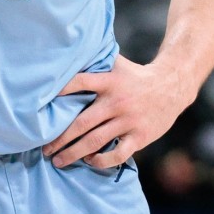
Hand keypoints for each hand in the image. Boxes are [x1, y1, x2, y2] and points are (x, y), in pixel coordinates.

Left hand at [42, 55, 190, 168]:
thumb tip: (70, 52)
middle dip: (60, 138)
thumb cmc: (137, 76)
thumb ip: (96, 62)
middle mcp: (116, 101)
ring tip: (58, 161)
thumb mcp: (117, 64)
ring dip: (74, 153)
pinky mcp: (139, 136)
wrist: (173, 86)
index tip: (40, 105)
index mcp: (109, 81)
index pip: (79, 83)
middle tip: (44, 149)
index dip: (60, 91)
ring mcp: (128, 120)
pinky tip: (89, 161)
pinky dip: (102, 160)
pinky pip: (118, 153)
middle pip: (82, 122)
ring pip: (96, 140)